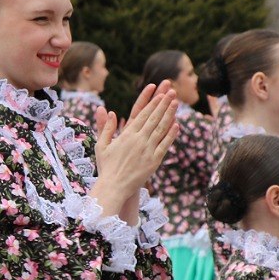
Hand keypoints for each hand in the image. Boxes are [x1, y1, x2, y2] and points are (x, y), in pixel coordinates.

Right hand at [91, 83, 178, 212]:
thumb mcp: (102, 145)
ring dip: (170, 115)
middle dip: (163, 104)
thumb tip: (109, 111)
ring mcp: (148, 150)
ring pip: (161, 128)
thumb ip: (106, 128)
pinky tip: (176, 125)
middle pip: (154, 118)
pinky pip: (165, 144)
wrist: (114, 187)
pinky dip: (171, 134)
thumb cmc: (106, 167)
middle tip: (172, 92)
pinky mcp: (154, 160)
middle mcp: (139, 140)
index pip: (143, 114)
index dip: (152, 103)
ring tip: (176, 103)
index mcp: (127, 134)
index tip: (160, 94)